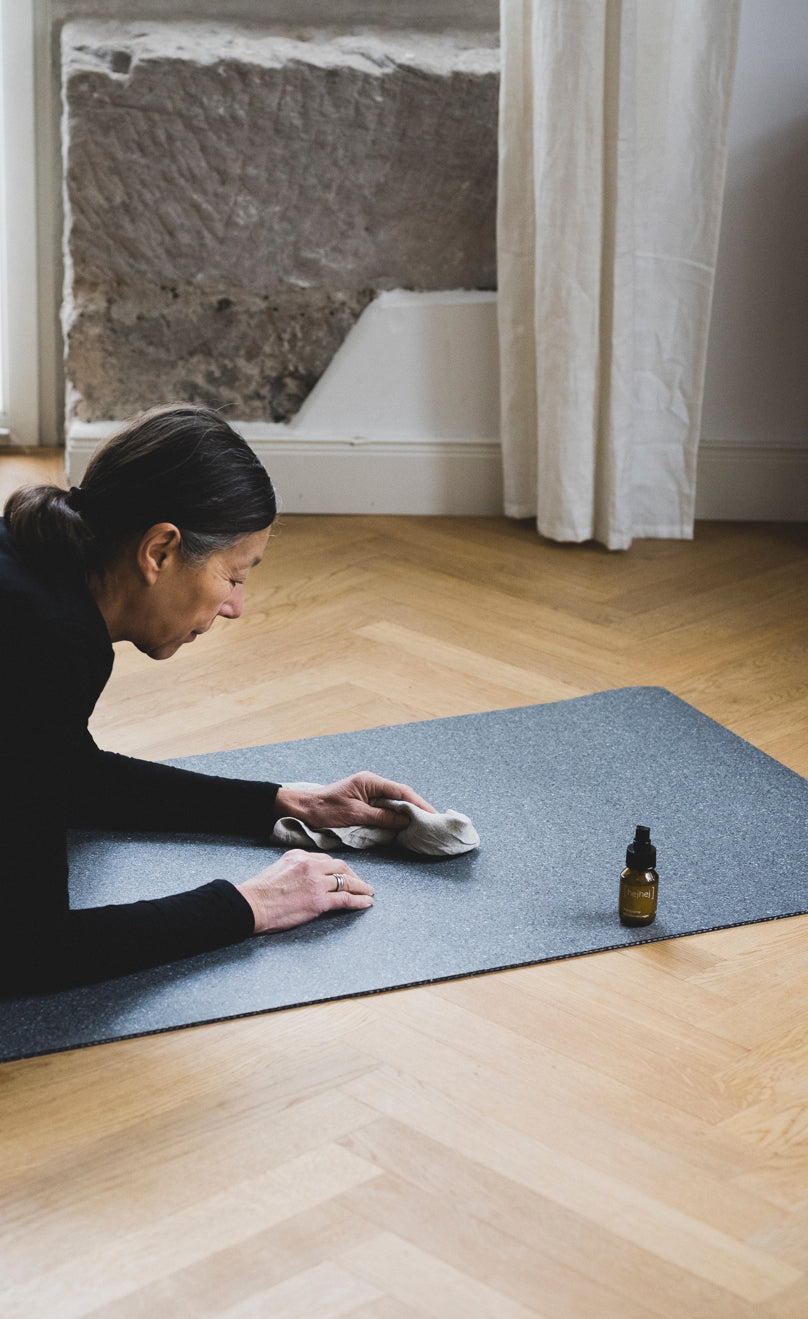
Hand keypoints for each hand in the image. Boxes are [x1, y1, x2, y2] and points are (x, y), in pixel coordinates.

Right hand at [236, 850, 373, 934]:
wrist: (252, 904)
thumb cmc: (260, 891)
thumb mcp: (279, 868)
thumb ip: (296, 868)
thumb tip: (307, 876)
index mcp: (300, 855)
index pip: (326, 859)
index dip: (338, 868)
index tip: (344, 874)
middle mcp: (310, 865)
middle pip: (340, 866)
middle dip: (353, 875)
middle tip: (360, 883)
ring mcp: (316, 882)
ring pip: (347, 881)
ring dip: (361, 887)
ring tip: (369, 892)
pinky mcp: (319, 900)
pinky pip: (346, 898)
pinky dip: (359, 900)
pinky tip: (366, 903)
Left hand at [274, 771, 437, 831]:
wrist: (303, 809)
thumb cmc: (325, 810)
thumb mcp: (355, 815)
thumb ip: (381, 817)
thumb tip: (406, 820)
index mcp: (370, 781)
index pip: (401, 791)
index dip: (419, 803)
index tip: (432, 814)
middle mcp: (372, 783)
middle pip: (401, 795)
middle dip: (418, 807)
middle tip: (433, 821)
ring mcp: (368, 792)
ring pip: (395, 801)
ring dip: (408, 812)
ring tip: (424, 824)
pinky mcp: (365, 801)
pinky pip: (386, 807)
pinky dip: (396, 815)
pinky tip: (404, 824)